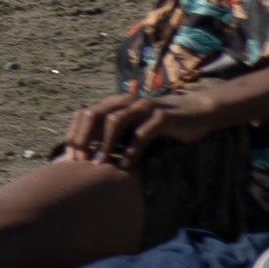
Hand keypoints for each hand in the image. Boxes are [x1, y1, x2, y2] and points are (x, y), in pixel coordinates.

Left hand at [64, 89, 205, 166]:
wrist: (198, 112)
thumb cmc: (162, 124)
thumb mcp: (135, 127)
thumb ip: (116, 135)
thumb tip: (91, 156)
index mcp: (116, 103)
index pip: (85, 114)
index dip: (75, 134)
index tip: (71, 157)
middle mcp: (126, 101)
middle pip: (94, 114)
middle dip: (83, 138)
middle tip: (80, 161)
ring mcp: (144, 107)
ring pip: (115, 121)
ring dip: (104, 144)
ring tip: (101, 165)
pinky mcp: (162, 117)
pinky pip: (141, 134)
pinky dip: (131, 150)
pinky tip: (127, 166)